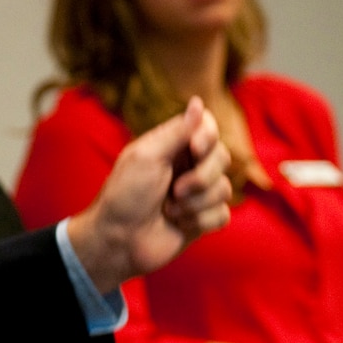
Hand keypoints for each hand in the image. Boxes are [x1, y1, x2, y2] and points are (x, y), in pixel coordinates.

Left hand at [66, 97, 232, 292]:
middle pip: (223, 157)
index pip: (208, 127)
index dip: (208, 137)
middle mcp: (188, 166)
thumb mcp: (147, 156)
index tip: (195, 149)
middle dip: (201, 177)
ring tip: (169, 210)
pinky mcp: (202, 218)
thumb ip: (177, 131)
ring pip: (224, 188)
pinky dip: (200, 221)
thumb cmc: (125, 195)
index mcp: (173, 145)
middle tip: (175, 190)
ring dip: (195, 203)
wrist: (118, 241)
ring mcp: (197, 193)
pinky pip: (222, 214)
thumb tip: (198, 101)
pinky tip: (178, 224)